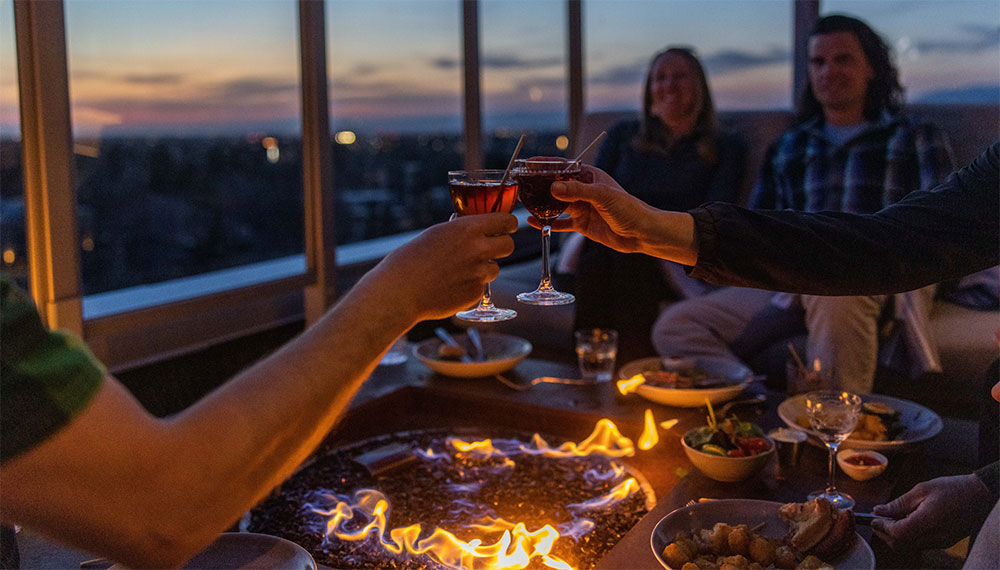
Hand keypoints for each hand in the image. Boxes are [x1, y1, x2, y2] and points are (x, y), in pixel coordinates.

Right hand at [364, 213, 516, 321]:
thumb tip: (472, 226)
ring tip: (458, 271)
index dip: (508, 224)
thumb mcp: (435, 234)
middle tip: (490, 249)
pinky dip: (471, 286)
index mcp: (468, 229)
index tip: (506, 227)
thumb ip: (459, 230)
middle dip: (501, 246)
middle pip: (509, 245)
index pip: (507, 221)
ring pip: (495, 268)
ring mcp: (478, 273)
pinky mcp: (475, 293)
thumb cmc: (409, 260)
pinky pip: (481, 286)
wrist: (399, 291)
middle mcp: (478, 250)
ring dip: (484, 268)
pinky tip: (451, 286)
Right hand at [530, 165, 697, 263]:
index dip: (545, 165)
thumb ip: (576, 192)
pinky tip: (535, 222)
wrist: (642, 233)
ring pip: (556, 204)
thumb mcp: (602, 196)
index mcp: (590, 176)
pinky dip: (547, 222)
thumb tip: (553, 188)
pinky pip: (560, 222)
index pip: (563, 167)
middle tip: (521, 186)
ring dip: (541, 204)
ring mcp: (582, 208)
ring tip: (523, 203)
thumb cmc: (629, 208)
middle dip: (539, 186)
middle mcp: (583, 191)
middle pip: (556, 186)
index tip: (529, 163)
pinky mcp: (582, 224)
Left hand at [872, 474, 993, 549]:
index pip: (898, 533)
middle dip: (885, 534)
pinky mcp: (944, 542)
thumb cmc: (952, 488)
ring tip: (892, 518)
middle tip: (879, 519)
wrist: (979, 495)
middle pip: (901, 544)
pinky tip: (906, 521)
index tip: (874, 518)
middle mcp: (936, 536)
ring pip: (909, 547)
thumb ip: (899, 503)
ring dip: (895, 536)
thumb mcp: (922, 489)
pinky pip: (919, 544)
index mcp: (929, 520)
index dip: (882, 527)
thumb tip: (878, 511)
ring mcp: (941, 541)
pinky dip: (907, 537)